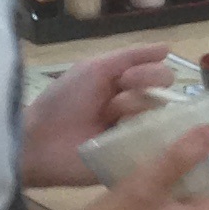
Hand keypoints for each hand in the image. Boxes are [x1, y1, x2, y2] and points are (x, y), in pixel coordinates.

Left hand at [19, 43, 173, 185]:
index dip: (149, 73)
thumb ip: (130, 56)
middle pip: (164, 95)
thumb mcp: (94, 69)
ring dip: (132, 113)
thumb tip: (167, 48)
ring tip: (106, 120)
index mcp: (126, 87)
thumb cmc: (65, 101)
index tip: (125, 79)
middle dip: (141, 92)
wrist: (41, 141)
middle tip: (115, 100)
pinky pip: (155, 148)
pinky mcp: (132, 161)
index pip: (160, 74)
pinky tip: (125, 137)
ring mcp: (135, 137)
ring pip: (159, 119)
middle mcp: (136, 110)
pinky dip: (145, 140)